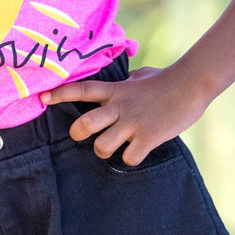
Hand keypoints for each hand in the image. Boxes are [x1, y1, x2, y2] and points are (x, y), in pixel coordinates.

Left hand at [39, 63, 211, 165]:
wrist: (192, 83)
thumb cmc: (166, 79)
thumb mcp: (140, 76)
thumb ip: (126, 82)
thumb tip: (126, 80)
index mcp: (115, 90)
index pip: (81, 90)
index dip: (59, 94)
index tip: (41, 99)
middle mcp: (119, 106)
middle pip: (83, 125)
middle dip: (78, 134)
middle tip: (85, 137)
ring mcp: (133, 123)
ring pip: (102, 146)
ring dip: (105, 150)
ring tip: (116, 146)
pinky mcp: (148, 137)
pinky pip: (128, 158)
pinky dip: (131, 159)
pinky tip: (139, 151)